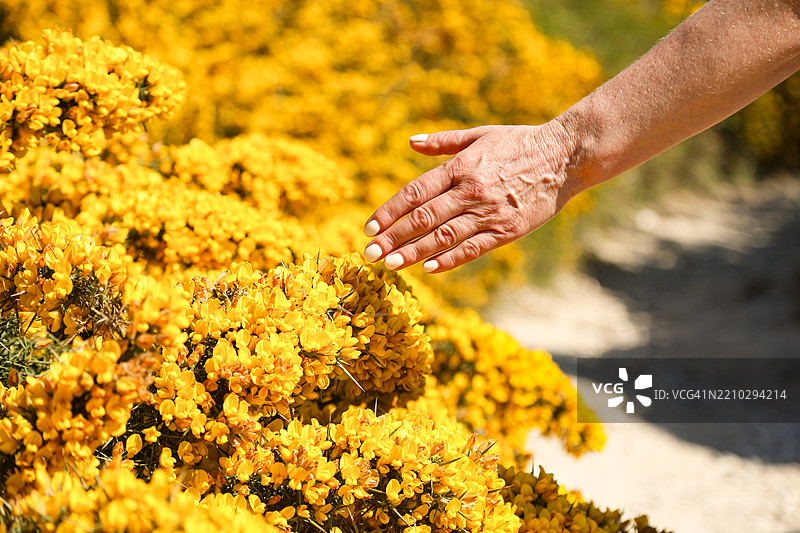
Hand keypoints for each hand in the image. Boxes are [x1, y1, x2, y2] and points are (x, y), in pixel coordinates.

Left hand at [362, 123, 581, 272]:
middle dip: (393, 237)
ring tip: (390, 264)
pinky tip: (429, 268)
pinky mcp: (507, 231)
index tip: (369, 228)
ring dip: (413, 252)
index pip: (414, 193)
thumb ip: (442, 142)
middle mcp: (470, 190)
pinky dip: (450, 259)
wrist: (564, 156)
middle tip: (369, 253)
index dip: (389, 212)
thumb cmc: (519, 143)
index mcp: (460, 167)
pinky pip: (473, 248)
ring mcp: (489, 213)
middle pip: (423, 218)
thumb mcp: (480, 134)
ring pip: (443, 237)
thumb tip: (410, 142)